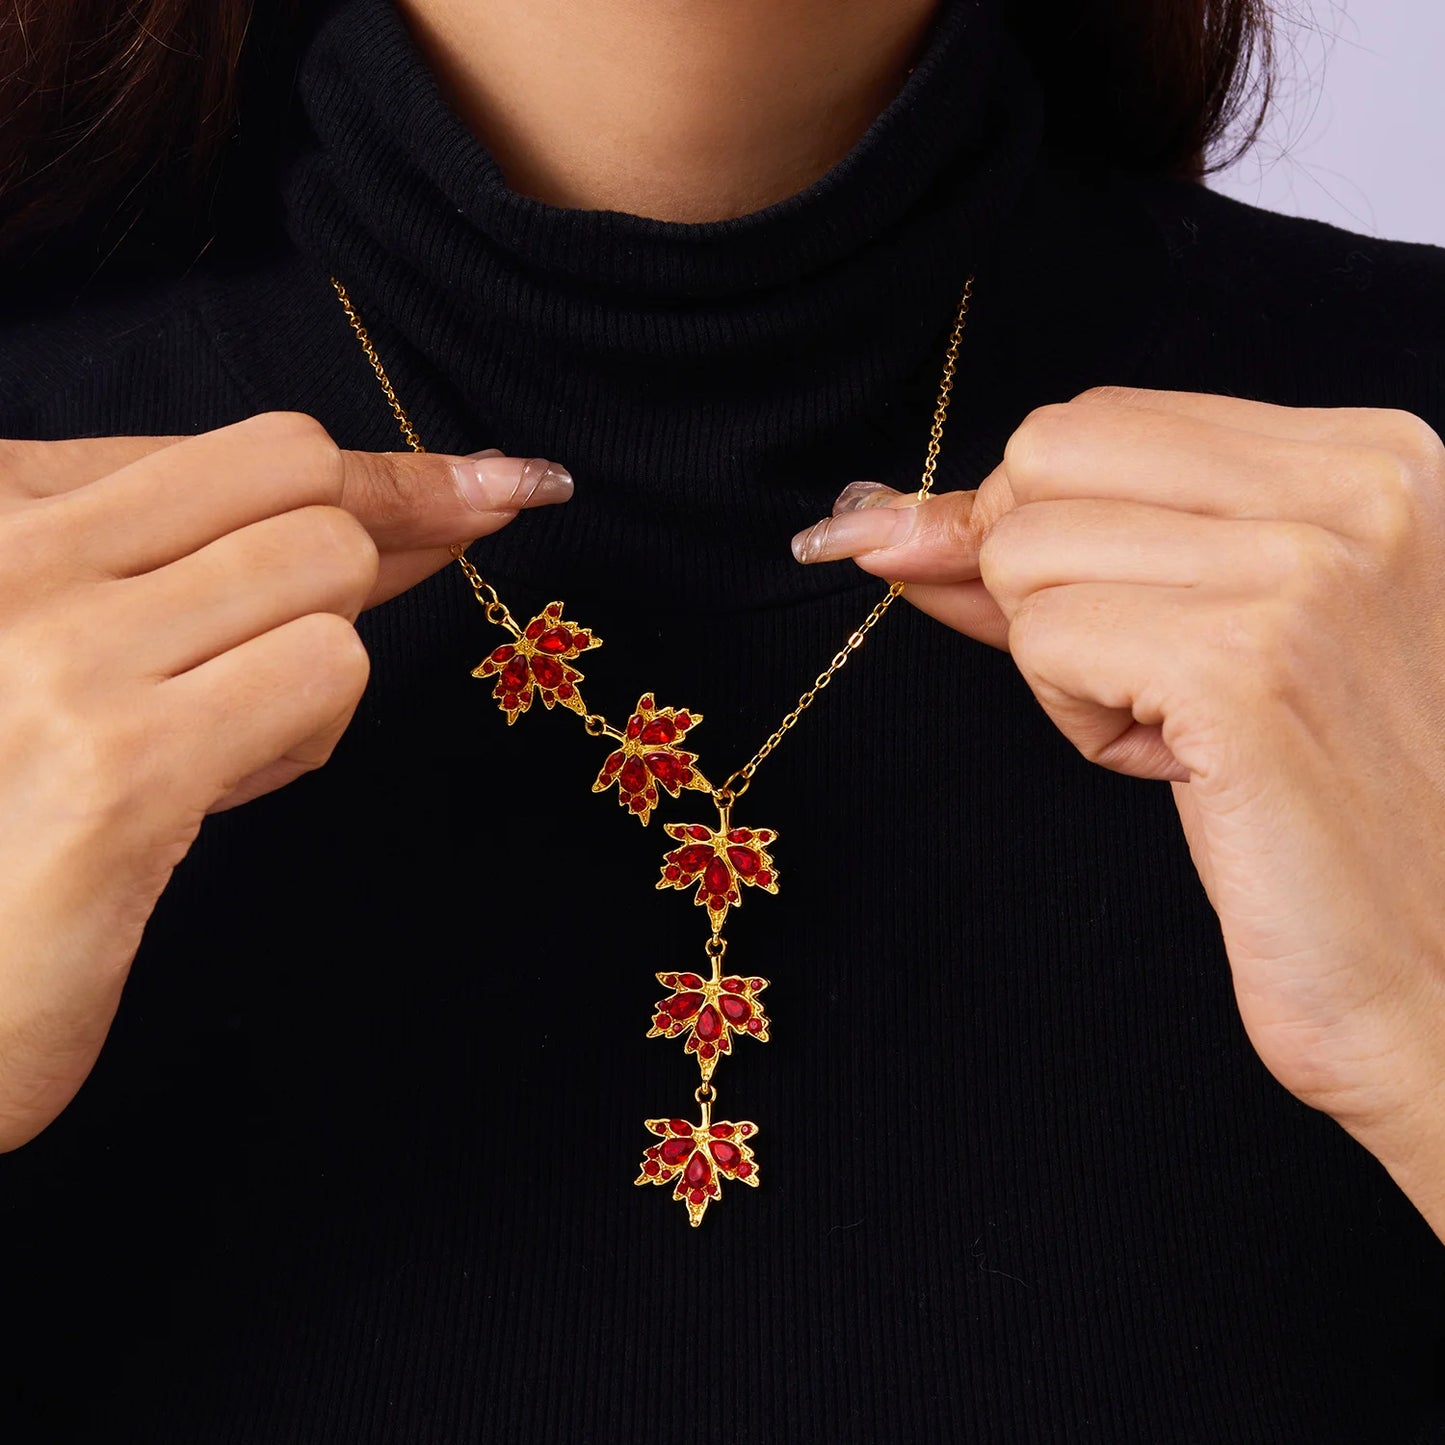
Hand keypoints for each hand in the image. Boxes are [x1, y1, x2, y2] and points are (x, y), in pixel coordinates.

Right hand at [0, 411, 570, 1148]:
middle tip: (288, 661)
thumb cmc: (12, 812)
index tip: (494, 487)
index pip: (243, 450)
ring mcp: (66, 653)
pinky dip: (311, 732)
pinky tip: (220, 784)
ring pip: (326, 566)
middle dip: (351, 567)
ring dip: (320, 662)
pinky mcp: (125, 764)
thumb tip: (415, 513)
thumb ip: (229, 565)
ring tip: (218, 738)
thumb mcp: (95, 645)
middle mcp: (16, 555)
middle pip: (303, 480)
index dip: (386, 476)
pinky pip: (325, 670)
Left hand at [793, 387, 1444, 1237]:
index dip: (1045, 527)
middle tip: (1151, 674)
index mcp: (1364, 455)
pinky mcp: (1245, 666)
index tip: (1097, 617)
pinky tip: (1179, 763)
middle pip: (1041, 458)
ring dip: (1064, 660)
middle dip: (1044, 580)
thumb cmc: (1314, 800)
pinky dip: (1077, 718)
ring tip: (1184, 725)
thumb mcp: (1202, 628)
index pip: (1093, 422)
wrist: (1434, 965)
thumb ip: (1056, 545)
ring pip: (1024, 550)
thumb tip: (878, 514)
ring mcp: (1305, 570)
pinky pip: (1043, 640)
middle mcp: (1353, 486)